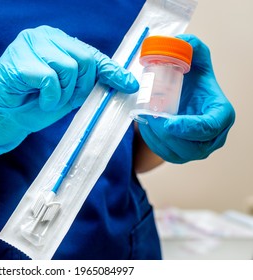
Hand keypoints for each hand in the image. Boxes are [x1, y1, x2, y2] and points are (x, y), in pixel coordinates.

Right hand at [0, 25, 138, 164]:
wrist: (7, 119)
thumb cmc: (36, 104)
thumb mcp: (70, 93)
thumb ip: (91, 82)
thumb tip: (125, 82)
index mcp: (57, 41)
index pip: (91, 54)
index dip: (111, 71)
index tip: (128, 85)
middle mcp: (44, 36)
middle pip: (84, 60)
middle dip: (79, 87)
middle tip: (63, 99)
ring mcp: (29, 44)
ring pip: (69, 68)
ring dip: (62, 94)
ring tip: (47, 100)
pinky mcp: (18, 60)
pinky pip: (50, 79)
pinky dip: (49, 97)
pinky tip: (37, 100)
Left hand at [138, 34, 234, 163]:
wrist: (182, 96)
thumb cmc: (192, 80)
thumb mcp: (194, 59)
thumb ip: (192, 47)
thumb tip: (179, 41)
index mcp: (221, 114)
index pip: (209, 127)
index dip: (189, 128)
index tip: (167, 122)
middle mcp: (214, 137)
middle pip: (193, 146)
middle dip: (167, 134)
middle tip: (149, 117)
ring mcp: (198, 149)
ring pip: (178, 153)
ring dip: (157, 138)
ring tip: (144, 120)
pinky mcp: (182, 155)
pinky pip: (167, 154)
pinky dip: (153, 142)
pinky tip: (145, 126)